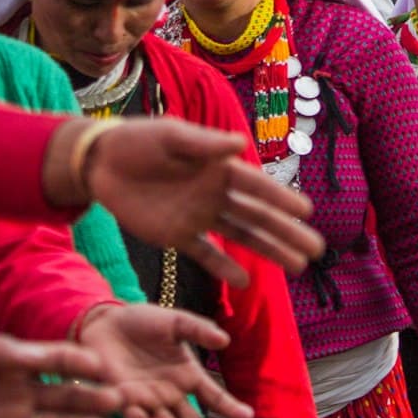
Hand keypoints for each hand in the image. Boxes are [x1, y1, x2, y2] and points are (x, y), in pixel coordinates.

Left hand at [78, 303, 251, 417]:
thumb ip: (198, 330)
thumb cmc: (142, 321)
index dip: (230, 407)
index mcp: (187, 375)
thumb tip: (225, 340)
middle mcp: (171, 394)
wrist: (104, 322)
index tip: (247, 417)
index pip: (213, 396)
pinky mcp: (124, 403)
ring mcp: (148, 402)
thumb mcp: (175, 322)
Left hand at [83, 119, 324, 286]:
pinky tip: (245, 281)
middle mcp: (214, 193)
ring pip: (241, 237)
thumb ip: (204, 143)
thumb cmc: (137, 141)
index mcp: (217, 167)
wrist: (100, 162)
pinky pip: (205, 254)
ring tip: (298, 266)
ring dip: (269, 250)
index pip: (255, 186)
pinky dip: (223, 266)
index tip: (307, 211)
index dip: (281, 198)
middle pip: (257, 216)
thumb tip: (241, 143)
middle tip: (317, 249)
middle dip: (287, 232)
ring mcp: (197, 216)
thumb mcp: (170, 136)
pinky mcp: (175, 235)